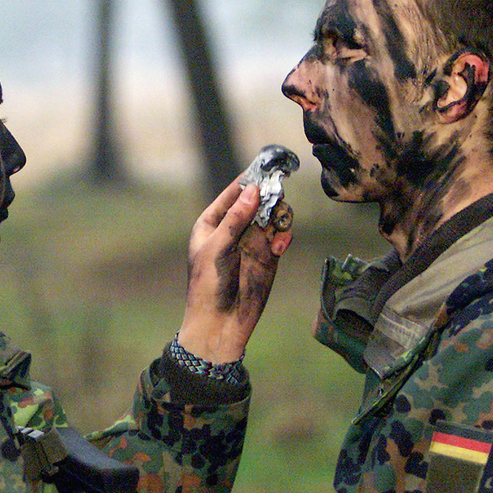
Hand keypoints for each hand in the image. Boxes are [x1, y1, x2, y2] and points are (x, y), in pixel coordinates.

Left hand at [176, 180, 291, 363]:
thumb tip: (253, 190)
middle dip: (270, 197)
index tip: (265, 169)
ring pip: (273, 216)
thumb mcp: (217, 247)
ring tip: (279, 225)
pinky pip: (281, 236)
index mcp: (212, 222)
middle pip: (258, 201)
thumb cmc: (208, 284)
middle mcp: (234, 228)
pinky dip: (284, 236)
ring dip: (279, 216)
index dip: (248, 180)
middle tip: (277, 198)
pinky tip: (280, 246)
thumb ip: (236, 219)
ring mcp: (253, 241)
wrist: (220, 323)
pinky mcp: (269, 256)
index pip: (233, 193)